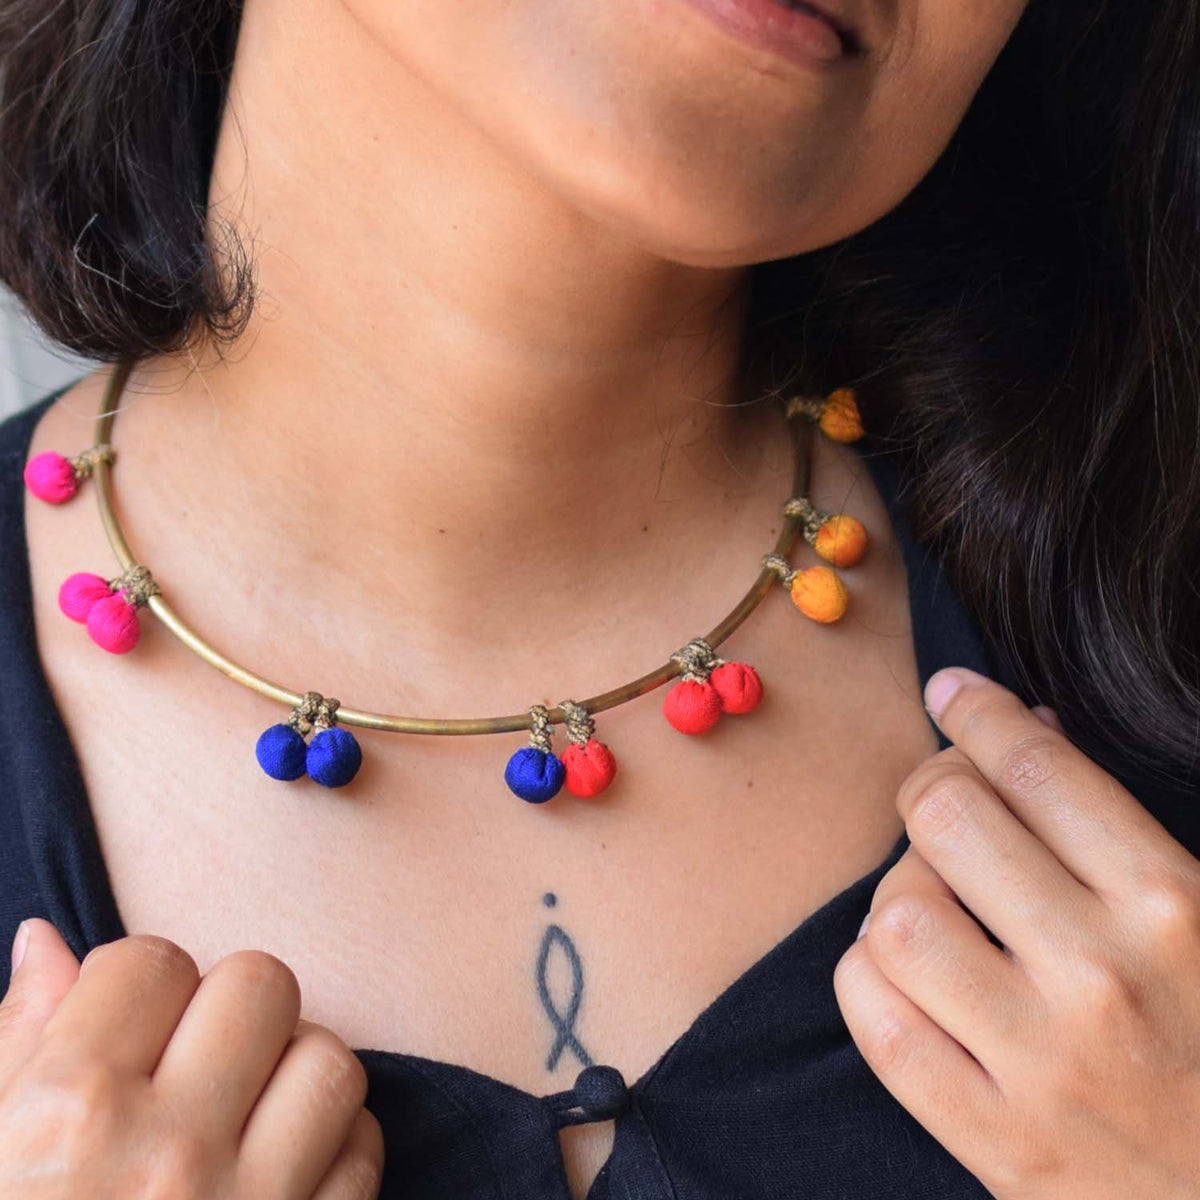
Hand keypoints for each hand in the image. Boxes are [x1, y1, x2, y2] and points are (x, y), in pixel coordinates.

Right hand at [0, 920, 383, 1198]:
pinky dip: (336, 1146)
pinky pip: (365, 1151)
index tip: (127, 1027)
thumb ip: (13, 1049)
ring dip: (293, 1071)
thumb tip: (47, 942)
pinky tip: (285, 1171)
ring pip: (329, 1058)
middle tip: (193, 1060)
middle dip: (225, 1008)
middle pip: (259, 984)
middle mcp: (166, 1157)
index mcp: (63, 1120)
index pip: (151, 960)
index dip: (137, 986)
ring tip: (247, 1110)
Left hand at [832, 666, 1199, 1198]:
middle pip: (946, 819)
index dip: (976, 712)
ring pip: (897, 915)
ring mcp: (1042, 1064)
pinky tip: (904, 971)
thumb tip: (1025, 730)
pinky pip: (876, 1019)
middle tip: (943, 799)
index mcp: (1173, 906)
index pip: (1033, 769)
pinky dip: (870, 977)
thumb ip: (1120, 826)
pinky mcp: (996, 1139)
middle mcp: (1103, 976)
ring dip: (901, 891)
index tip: (950, 692)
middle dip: (932, 788)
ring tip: (937, 902)